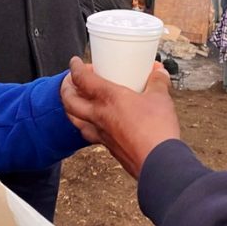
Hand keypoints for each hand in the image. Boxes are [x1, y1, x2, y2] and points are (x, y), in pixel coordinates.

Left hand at [61, 56, 179, 177]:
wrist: (159, 163)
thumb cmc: (157, 128)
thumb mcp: (160, 98)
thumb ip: (158, 82)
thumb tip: (160, 73)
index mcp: (108, 98)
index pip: (82, 79)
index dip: (75, 68)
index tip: (75, 62)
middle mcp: (99, 115)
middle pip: (69, 101)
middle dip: (66, 88)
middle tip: (72, 80)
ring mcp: (101, 134)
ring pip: (75, 120)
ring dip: (71, 108)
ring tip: (78, 100)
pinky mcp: (108, 147)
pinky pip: (89, 133)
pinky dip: (87, 124)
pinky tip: (96, 123)